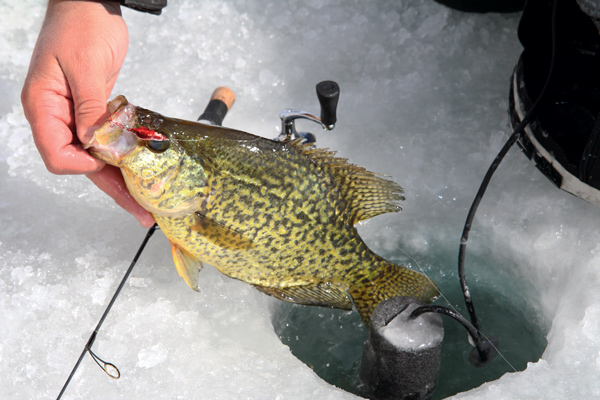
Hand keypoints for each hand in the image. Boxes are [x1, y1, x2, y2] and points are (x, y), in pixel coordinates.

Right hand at [21, 0, 154, 227]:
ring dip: (120, 179)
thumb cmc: (82, 24)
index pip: (57, 154)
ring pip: (95, 157)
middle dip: (111, 188)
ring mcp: (73, 114)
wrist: (91, 2)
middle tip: (141, 211)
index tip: (110, 162)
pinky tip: (139, 172)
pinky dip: (122, 157)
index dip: (83, 166)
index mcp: (43, 105)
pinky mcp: (92, 110)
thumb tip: (94, 144)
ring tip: (145, 202)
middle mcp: (56, 115)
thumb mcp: (86, 66)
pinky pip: (105, 141)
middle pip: (80, 163)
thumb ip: (90, 108)